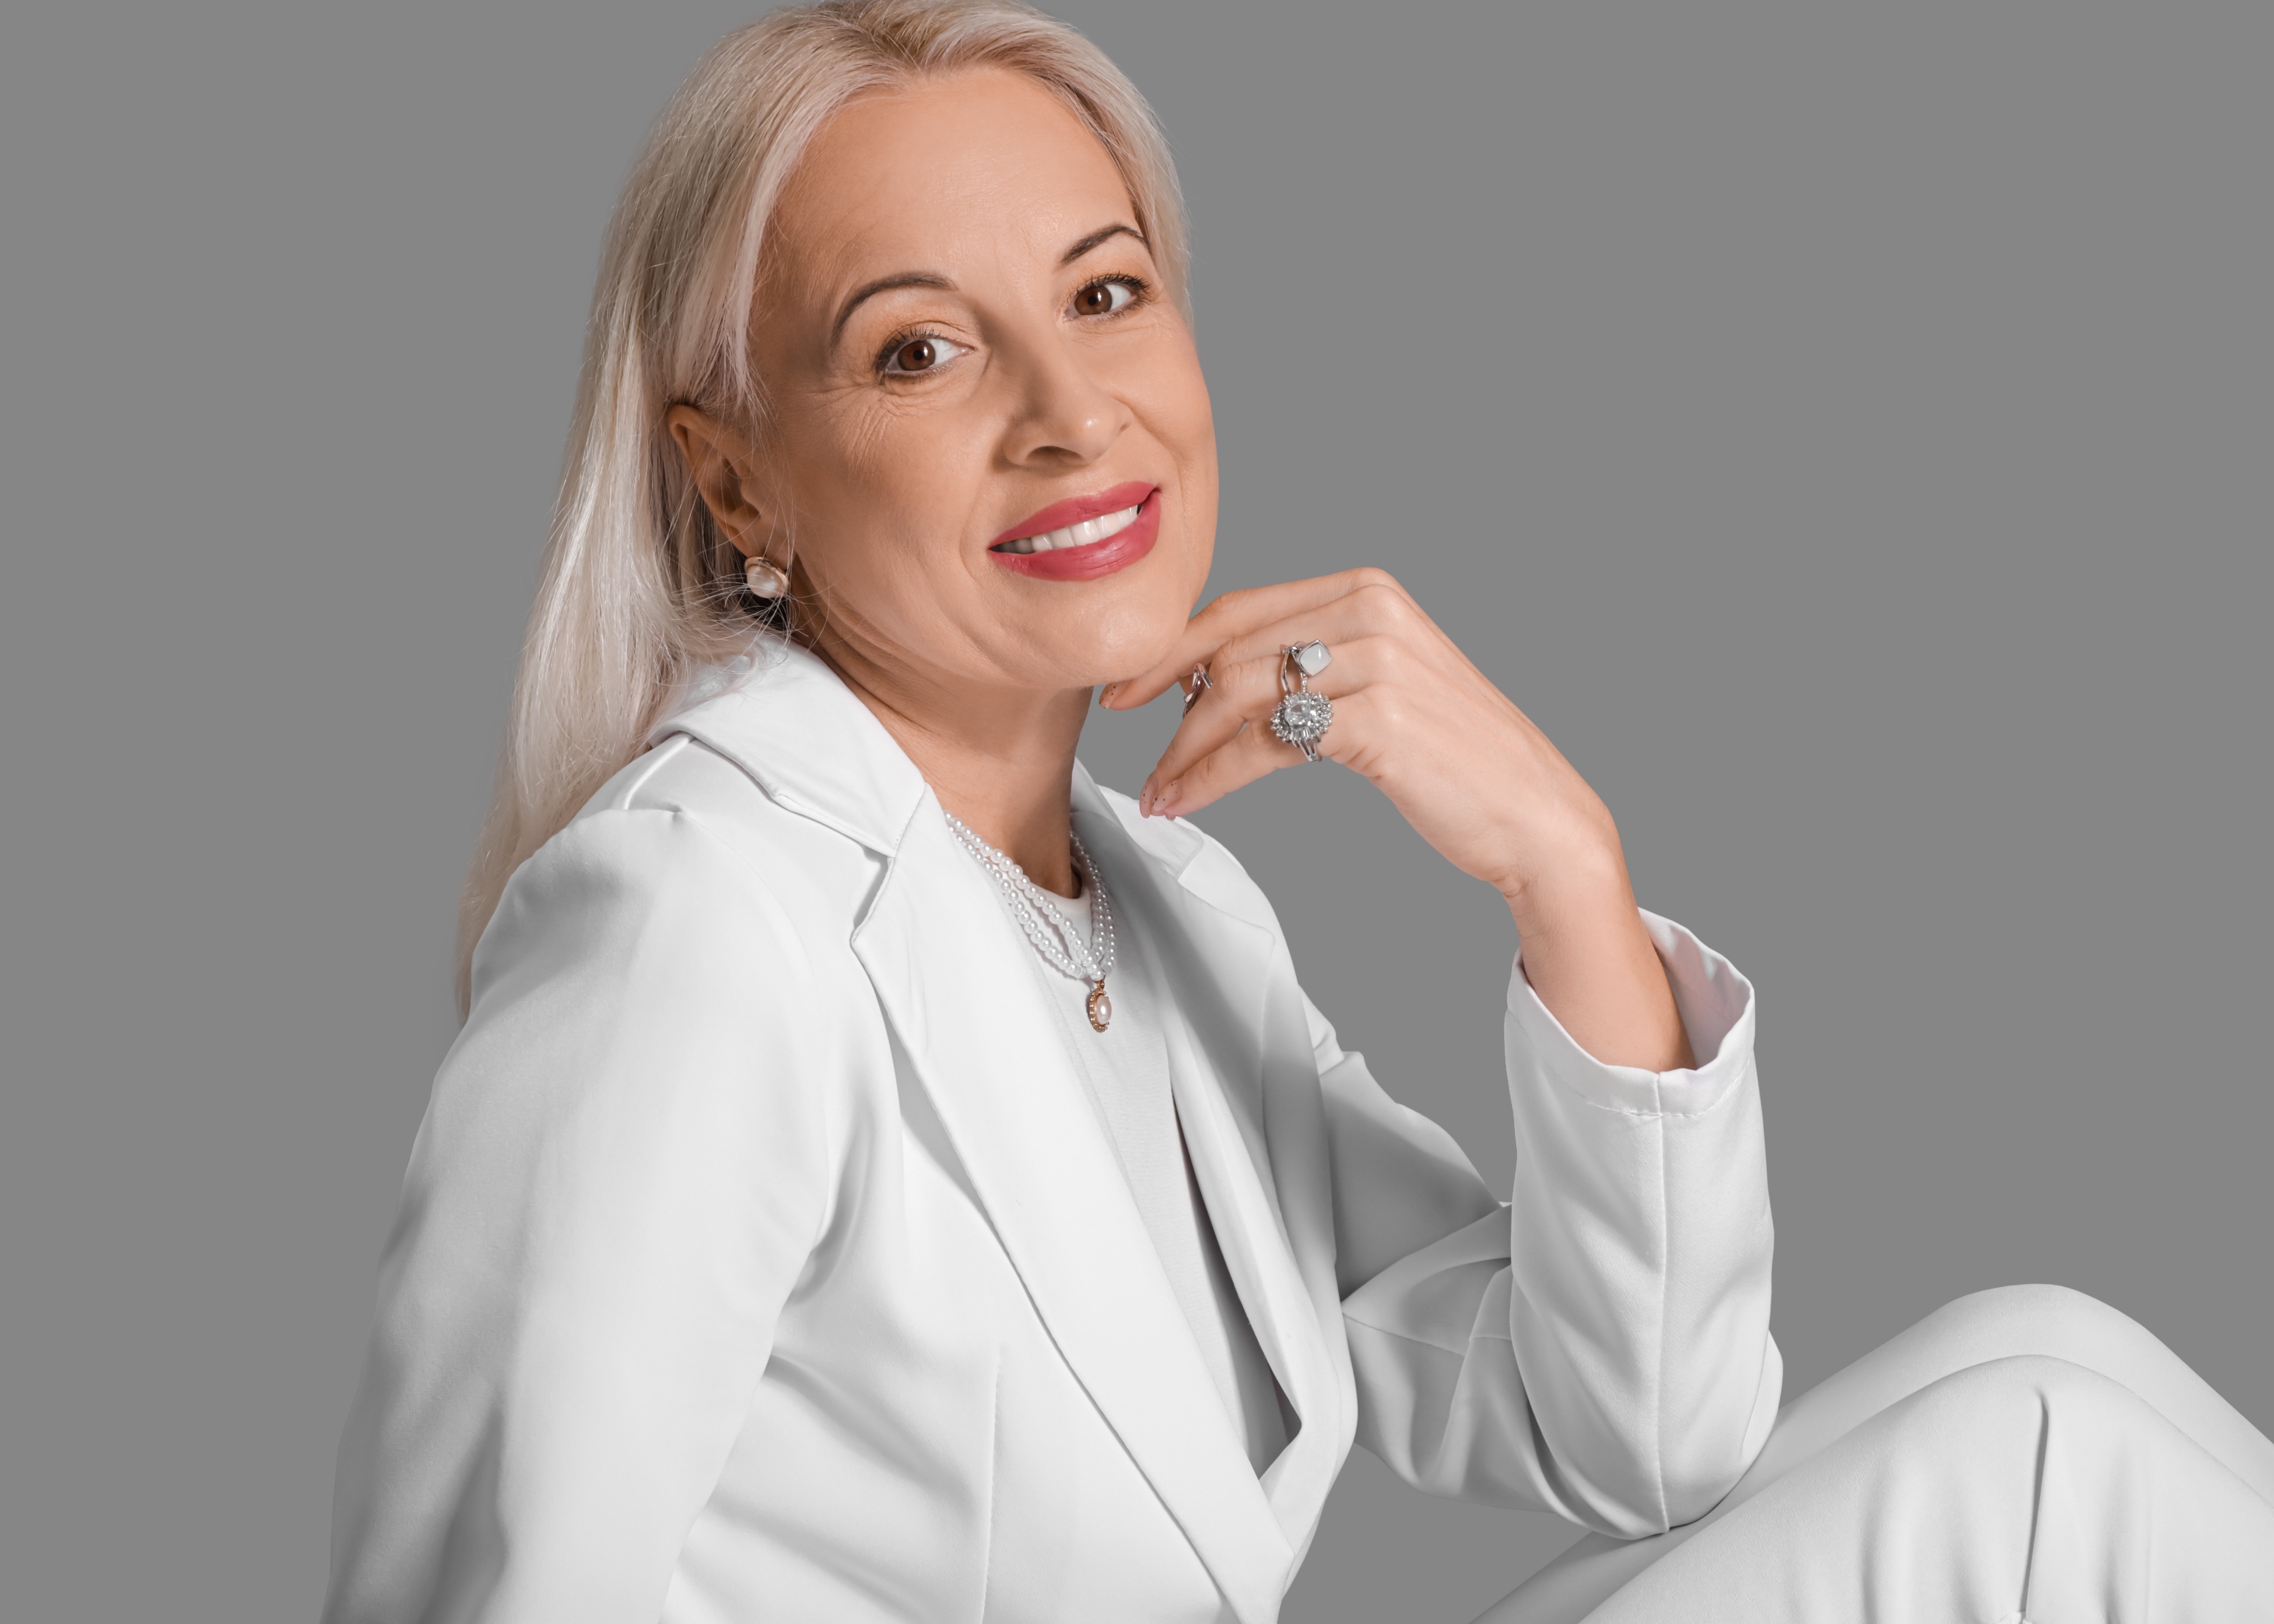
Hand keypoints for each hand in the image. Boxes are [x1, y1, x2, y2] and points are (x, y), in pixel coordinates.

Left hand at [1103, 569, 1694, 1070]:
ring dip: (1183, 749)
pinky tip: (1188, 800)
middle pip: (1230, 649)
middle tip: (1129, 742)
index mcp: (1365, 590)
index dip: (1173, 648)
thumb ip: (1308, 665)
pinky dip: (1212, 776)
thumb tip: (1211, 682)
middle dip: (1166, 698)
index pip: (1240, 608)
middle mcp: (1370, 611)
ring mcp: (1376, 662)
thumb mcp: (1377, 687)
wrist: (1535, 816)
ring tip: (1160, 790)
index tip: (1129, 686)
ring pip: (1238, 696)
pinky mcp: (1376, 720)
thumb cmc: (1452, 760)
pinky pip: (1264, 745)